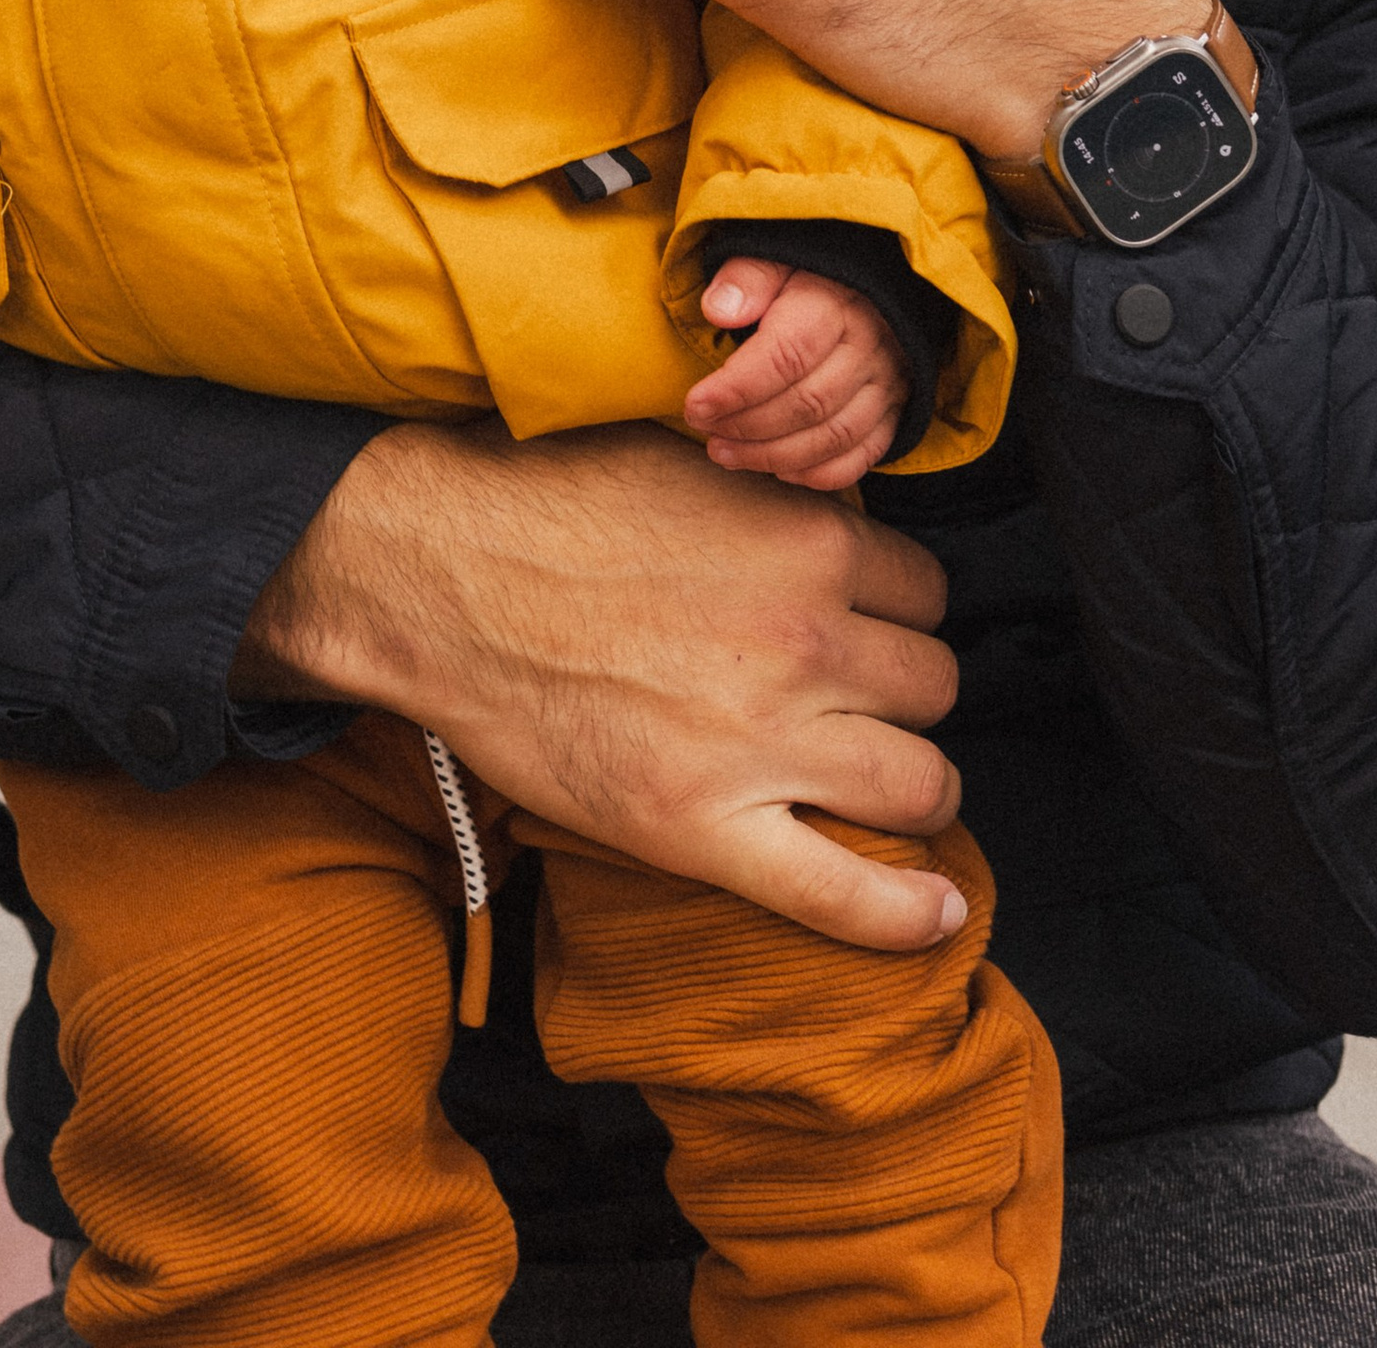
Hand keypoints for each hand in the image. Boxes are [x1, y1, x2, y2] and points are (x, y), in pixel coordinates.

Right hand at [237, 416, 966, 947]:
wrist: (438, 573)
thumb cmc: (549, 503)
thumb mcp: (690, 461)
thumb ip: (782, 496)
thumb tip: (845, 524)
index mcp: (807, 543)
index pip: (926, 590)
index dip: (895, 608)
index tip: (865, 622)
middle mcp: (805, 643)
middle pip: (932, 685)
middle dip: (902, 692)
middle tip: (855, 698)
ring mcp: (761, 744)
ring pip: (919, 783)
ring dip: (909, 783)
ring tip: (876, 781)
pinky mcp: (703, 828)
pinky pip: (841, 894)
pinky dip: (905, 914)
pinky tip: (938, 910)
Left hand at [690, 265, 903, 485]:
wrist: (875, 287)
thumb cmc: (810, 276)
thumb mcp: (777, 259)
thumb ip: (747, 278)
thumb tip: (717, 310)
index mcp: (834, 306)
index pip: (786, 356)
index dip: (736, 388)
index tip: (695, 404)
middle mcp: (868, 349)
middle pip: (807, 403)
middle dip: (746, 426)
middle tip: (704, 429)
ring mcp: (887, 385)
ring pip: (832, 437)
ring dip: (772, 455)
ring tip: (724, 452)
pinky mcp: (894, 412)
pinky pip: (861, 457)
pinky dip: (817, 473)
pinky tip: (778, 469)